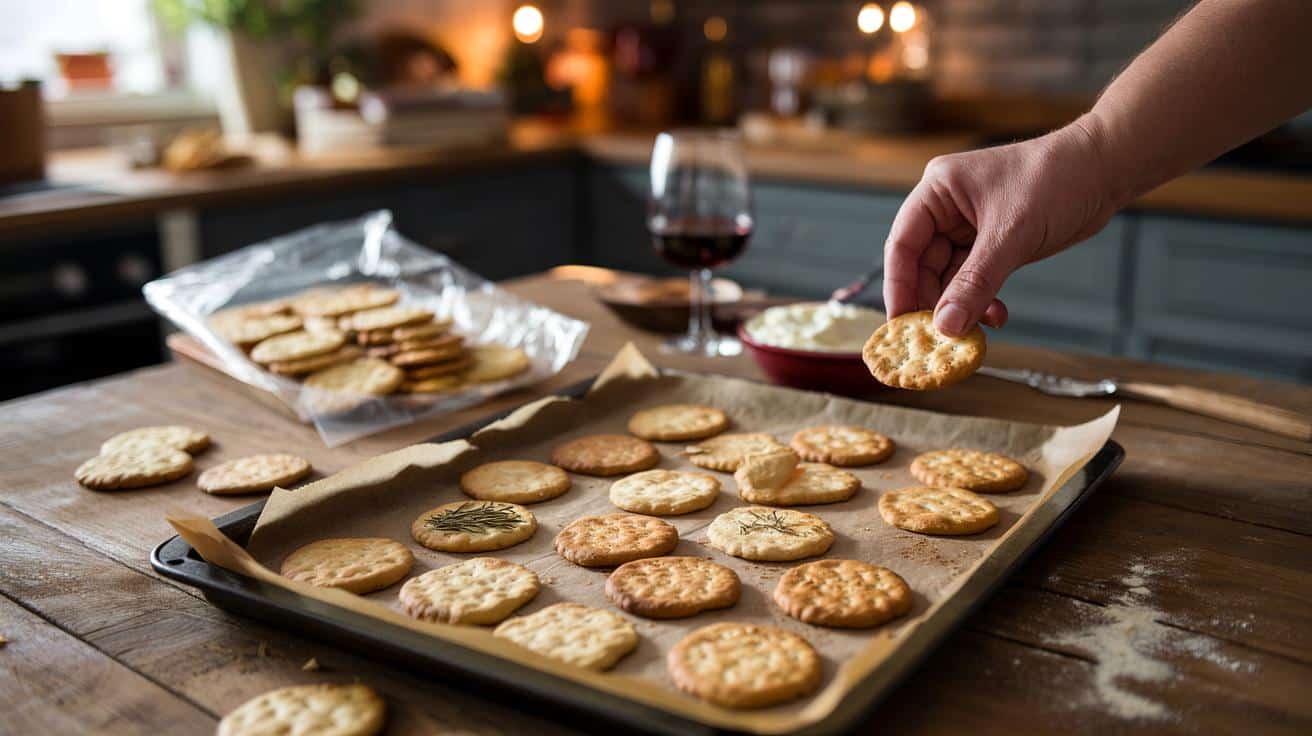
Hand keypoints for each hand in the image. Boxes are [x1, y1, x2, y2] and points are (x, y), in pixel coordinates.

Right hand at [882, 116, 1119, 336]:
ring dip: (961, 306)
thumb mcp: (1011, 235)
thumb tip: (946, 325)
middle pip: (923, 266)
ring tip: (975, 331)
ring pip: (950, 277)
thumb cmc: (1057, 179)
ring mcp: (969, 226)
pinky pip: (975, 279)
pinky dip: (982, 300)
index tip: (902, 324)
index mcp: (938, 191)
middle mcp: (947, 208)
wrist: (1106, 170)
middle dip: (935, 303)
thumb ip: (975, 283)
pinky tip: (996, 316)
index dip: (899, 286)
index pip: (903, 245)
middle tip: (942, 338)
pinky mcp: (992, 242)